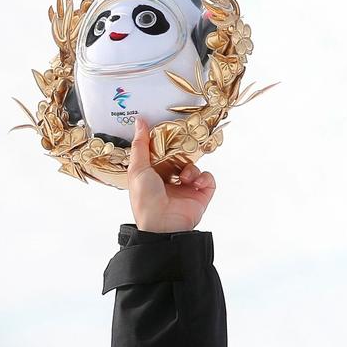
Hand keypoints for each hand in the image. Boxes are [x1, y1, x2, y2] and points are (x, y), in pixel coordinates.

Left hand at [127, 118, 215, 233]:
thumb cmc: (146, 200)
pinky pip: (208, 178)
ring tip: (185, 178)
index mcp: (153, 175)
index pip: (162, 154)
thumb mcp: (137, 169)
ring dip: (191, 168)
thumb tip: (140, 121)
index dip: (166, 144)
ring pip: (195, 167)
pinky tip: (194, 184)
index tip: (169, 130)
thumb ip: (140, 145)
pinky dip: (204, 178)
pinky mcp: (201, 195)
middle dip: (183, 153)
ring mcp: (186, 188)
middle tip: (183, 146)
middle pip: (181, 158)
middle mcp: (170, 181)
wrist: (163, 225)